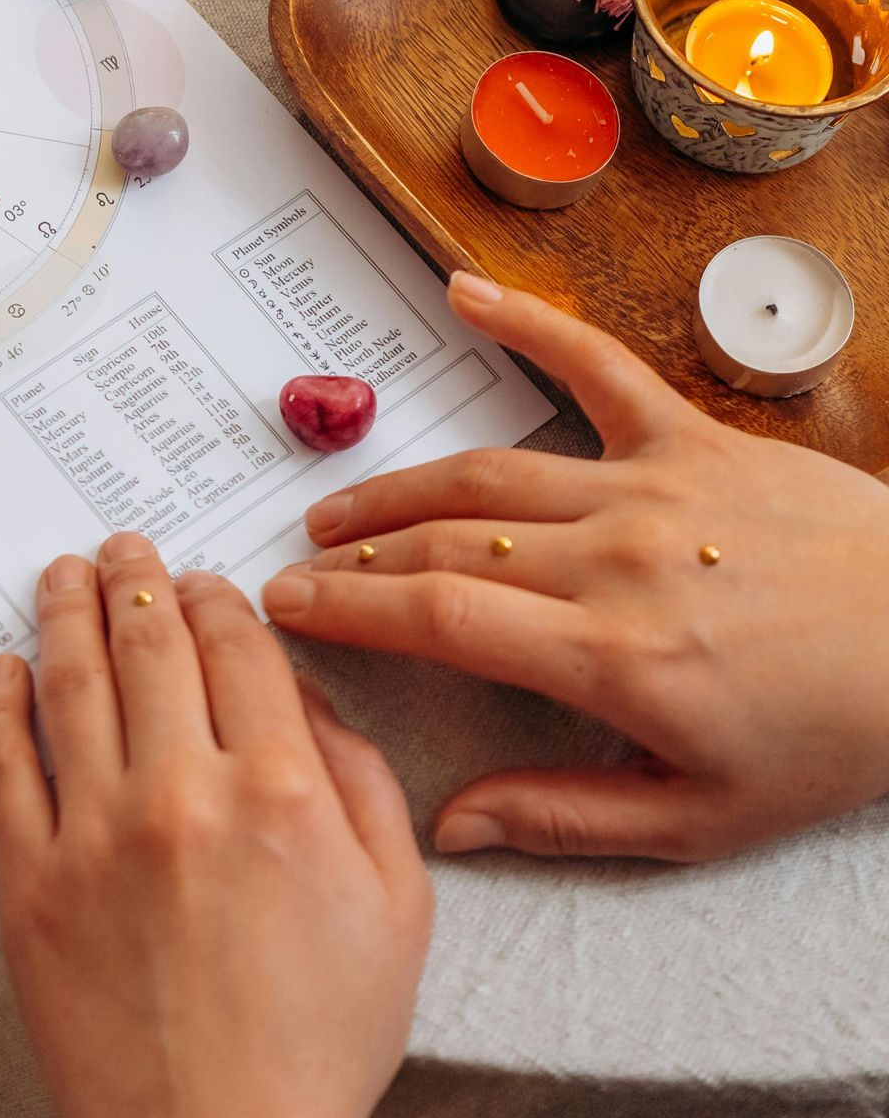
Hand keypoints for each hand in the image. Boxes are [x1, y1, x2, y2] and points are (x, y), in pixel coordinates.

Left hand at [0, 535, 429, 1117]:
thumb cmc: (320, 1048)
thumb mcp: (396, 908)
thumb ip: (361, 781)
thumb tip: (304, 694)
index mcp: (279, 792)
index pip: (237, 644)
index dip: (215, 594)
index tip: (200, 578)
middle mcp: (182, 795)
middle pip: (148, 642)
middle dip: (135, 578)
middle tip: (121, 547)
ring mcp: (95, 837)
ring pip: (70, 683)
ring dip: (63, 612)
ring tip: (61, 574)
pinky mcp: (29, 885)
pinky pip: (4, 766)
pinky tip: (2, 669)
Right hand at [265, 274, 888, 863]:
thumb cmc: (832, 739)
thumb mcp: (703, 820)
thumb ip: (565, 816)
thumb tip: (449, 823)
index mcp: (615, 660)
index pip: (441, 620)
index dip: (349, 612)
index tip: (284, 611)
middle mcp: (618, 560)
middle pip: (447, 544)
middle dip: (354, 560)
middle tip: (292, 571)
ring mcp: (652, 485)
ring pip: (490, 471)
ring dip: (400, 486)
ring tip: (338, 509)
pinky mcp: (693, 436)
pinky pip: (595, 366)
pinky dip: (527, 322)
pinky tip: (463, 293)